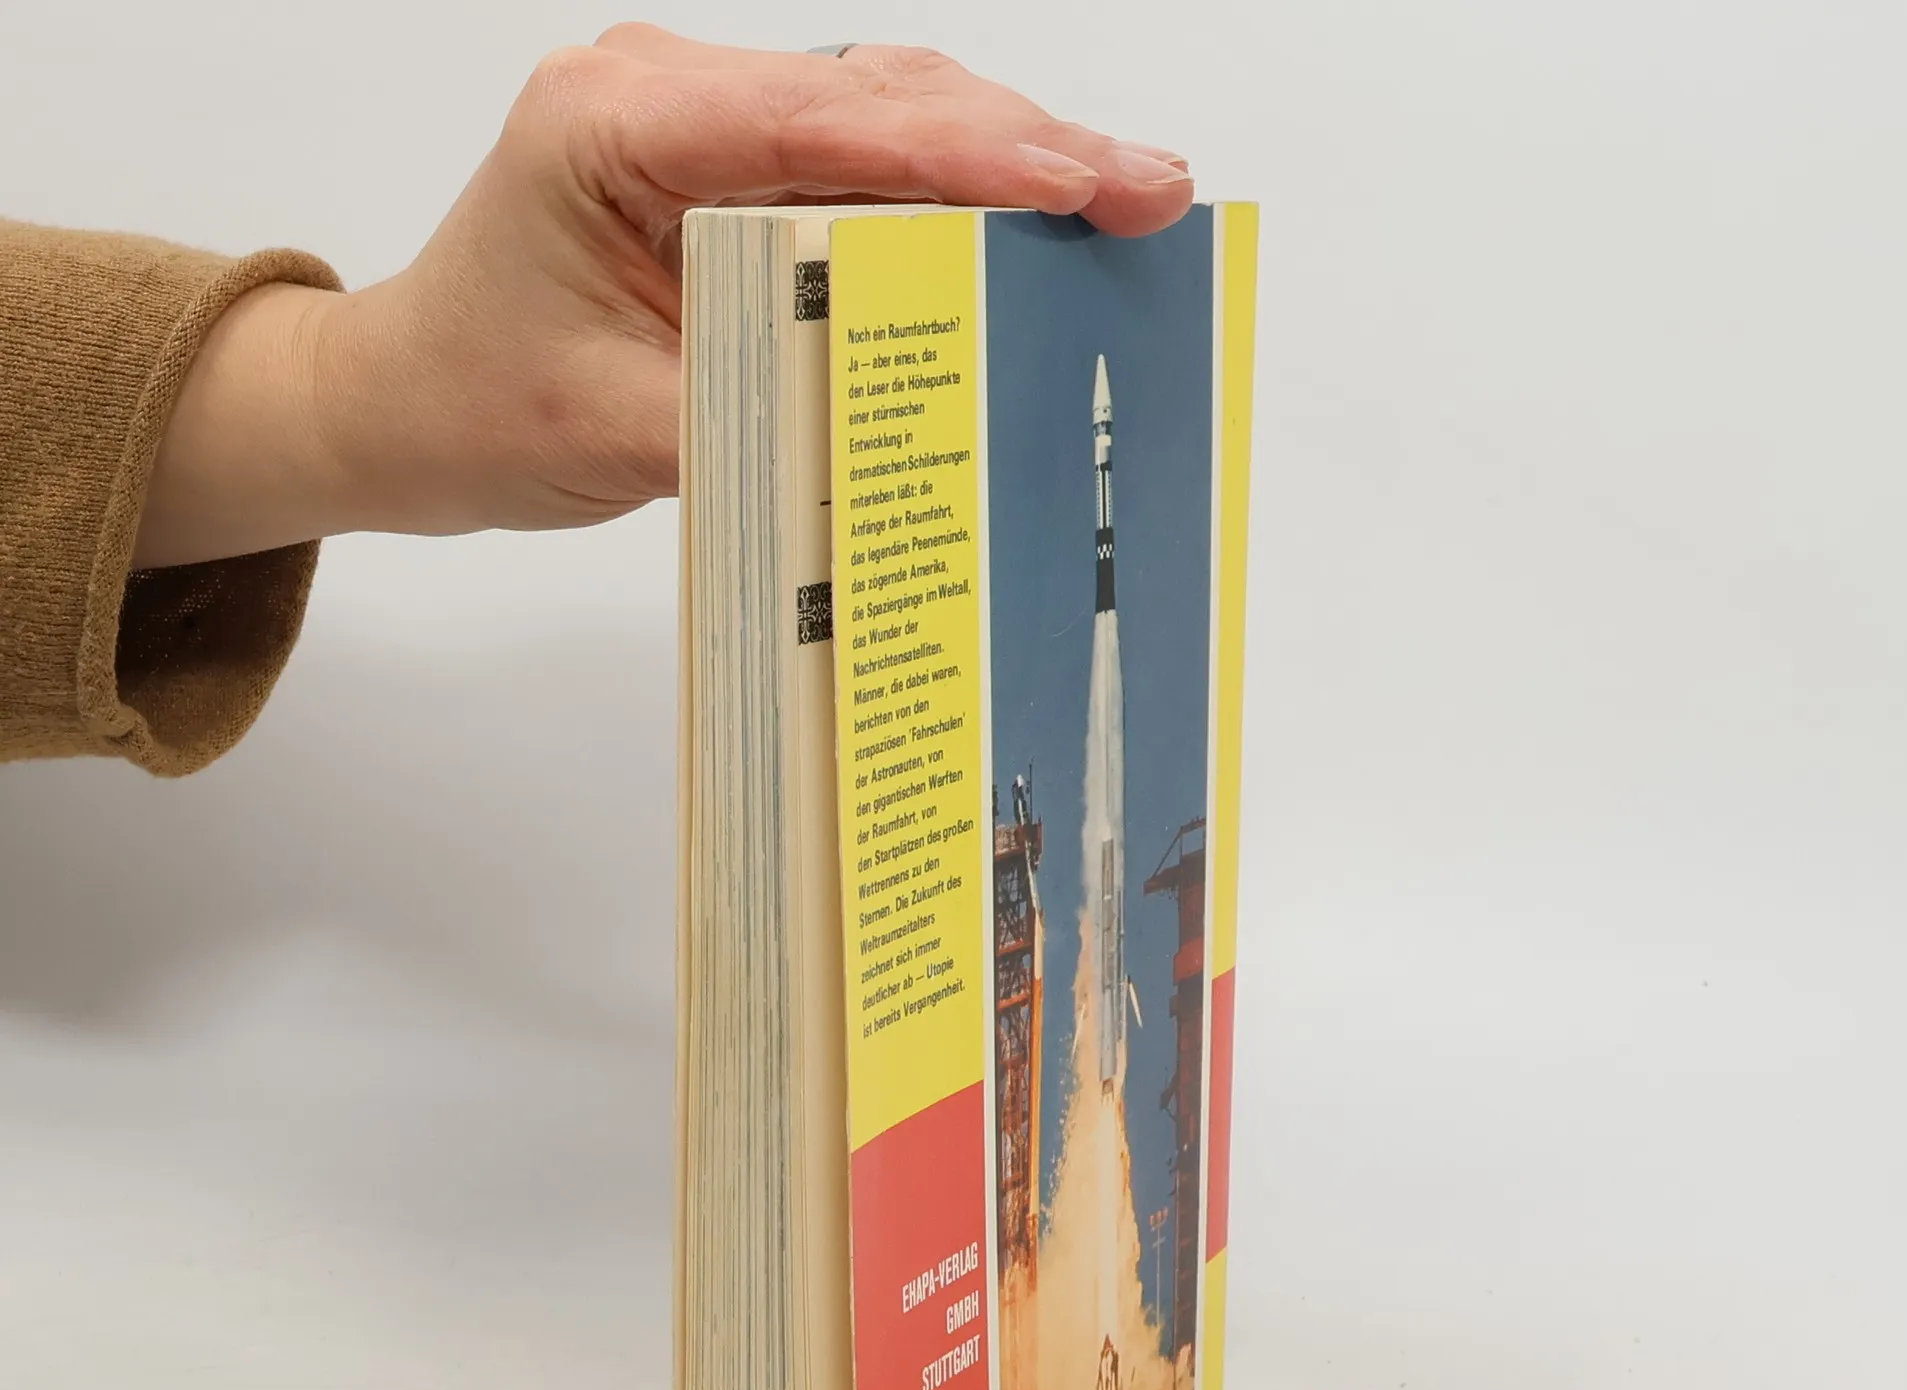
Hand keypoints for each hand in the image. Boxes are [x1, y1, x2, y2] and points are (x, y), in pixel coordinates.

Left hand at [134, 27, 1193, 568]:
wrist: (408, 402)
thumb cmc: (477, 404)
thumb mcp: (615, 431)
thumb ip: (759, 417)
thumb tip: (905, 423)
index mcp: (614, 126)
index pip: (828, 122)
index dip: (971, 153)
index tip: (1085, 183)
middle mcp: (665, 94)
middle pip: (879, 94)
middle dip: (1023, 145)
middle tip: (1150, 193)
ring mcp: (702, 121)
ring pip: (886, 116)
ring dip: (1004, 161)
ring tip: (1120, 204)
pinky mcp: (731, 166)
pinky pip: (861, 163)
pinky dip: (953, 196)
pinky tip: (1034, 222)